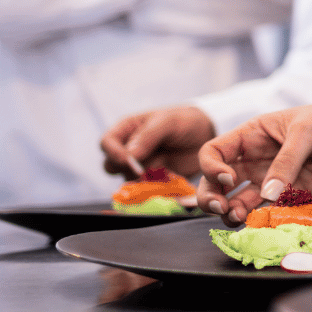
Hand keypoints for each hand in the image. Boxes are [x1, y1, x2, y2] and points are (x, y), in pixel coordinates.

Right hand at [100, 106, 215, 177]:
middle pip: (111, 166)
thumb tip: (129, 155)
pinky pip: (146, 190)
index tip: (128, 160)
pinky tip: (169, 180)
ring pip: (128, 180)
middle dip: (126, 169)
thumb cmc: (184, 121)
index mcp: (127, 129)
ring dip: (142, 180)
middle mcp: (128, 150)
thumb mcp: (168, 122)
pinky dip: (154, 188)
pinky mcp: (153, 180)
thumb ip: (148, 136)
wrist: (205, 135)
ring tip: (163, 172)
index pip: (107, 143)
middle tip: (145, 170)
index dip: (113, 153)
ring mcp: (140, 167)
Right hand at [195, 97, 311, 223]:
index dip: (212, 167)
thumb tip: (268, 194)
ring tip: (242, 219)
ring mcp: (273, 182)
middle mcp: (256, 161)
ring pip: (241, 204)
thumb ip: (287, 161)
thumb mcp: (306, 131)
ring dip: (235, 215)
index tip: (229, 178)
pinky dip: (267, 223)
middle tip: (222, 210)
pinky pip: (272, 215)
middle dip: (213, 199)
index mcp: (251, 136)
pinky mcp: (293, 199)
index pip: (214, 153)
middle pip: (219, 184)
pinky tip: (269, 225)